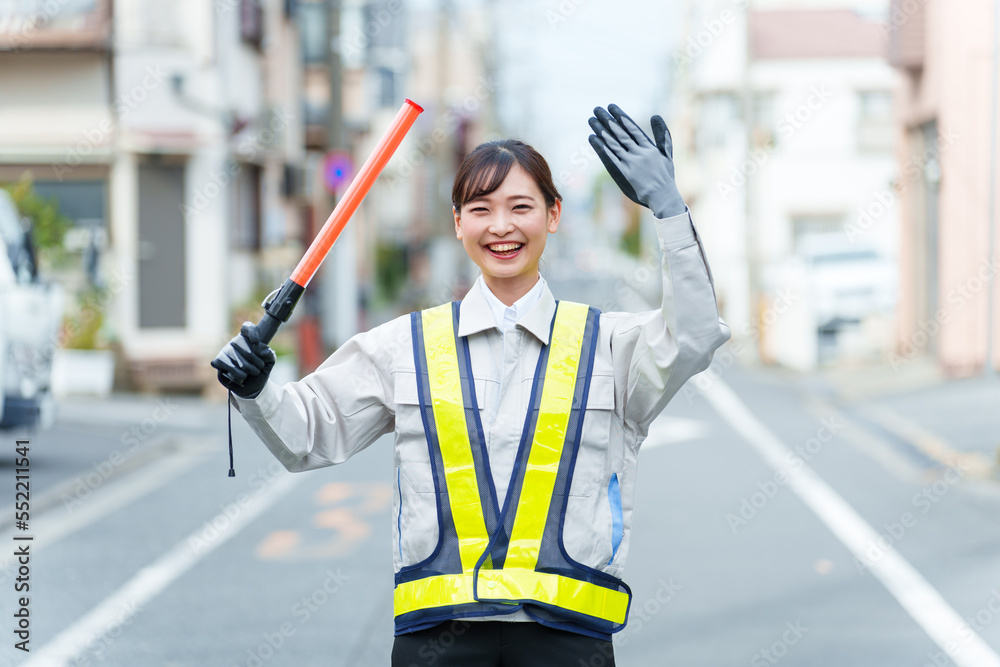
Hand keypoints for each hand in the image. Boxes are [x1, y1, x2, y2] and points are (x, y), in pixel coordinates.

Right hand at [211, 322, 275, 398]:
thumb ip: (269, 355)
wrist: (252, 387)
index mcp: (248, 339)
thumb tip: (263, 351)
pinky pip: (225, 363)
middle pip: (239, 341)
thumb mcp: (268, 363)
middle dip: (252, 356)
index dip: (251, 332)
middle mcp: (235, 342)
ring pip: (233, 354)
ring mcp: (225, 351)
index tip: (256, 342)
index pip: (247, 327)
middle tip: (260, 366)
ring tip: (254, 372)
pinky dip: (236, 371)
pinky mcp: (218, 361)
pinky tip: (242, 376)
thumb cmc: (259, 371)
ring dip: (247, 366)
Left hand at [588, 104, 685, 218]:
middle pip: (620, 133)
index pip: (632, 128)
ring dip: (602, 131)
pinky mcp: (625, 173)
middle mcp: (639, 153)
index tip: (612, 108)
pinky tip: (594, 140)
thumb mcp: (667, 153)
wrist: (662, 196)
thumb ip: (662, 135)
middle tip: (597, 110)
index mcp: (649, 147)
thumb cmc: (666, 176)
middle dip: (607, 120)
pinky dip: (603, 148)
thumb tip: (655, 116)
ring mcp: (632, 163)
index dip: (621, 117)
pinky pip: (612, 158)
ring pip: (614, 144)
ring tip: (592, 121)